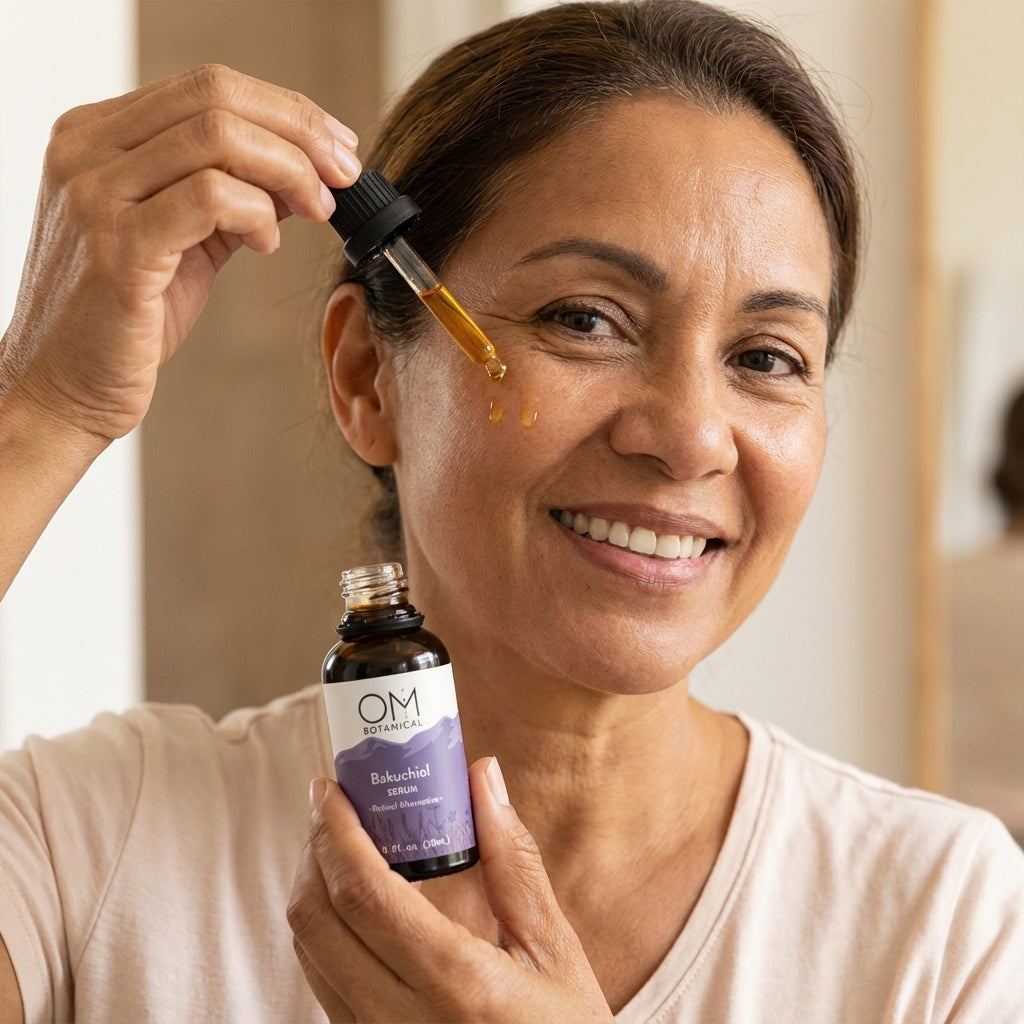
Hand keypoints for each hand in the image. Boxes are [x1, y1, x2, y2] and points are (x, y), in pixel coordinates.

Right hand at [0, 64, 359, 445]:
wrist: (63, 388)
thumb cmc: (124, 320)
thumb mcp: (180, 240)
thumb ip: (228, 197)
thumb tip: (304, 171)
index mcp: (97, 135)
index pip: (206, 86)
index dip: (286, 110)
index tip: (337, 146)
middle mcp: (86, 150)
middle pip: (216, 96)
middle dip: (300, 132)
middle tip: (345, 175)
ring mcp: (95, 194)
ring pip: (217, 136)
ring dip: (289, 171)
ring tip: (316, 211)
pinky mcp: (118, 246)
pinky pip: (209, 197)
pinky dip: (257, 214)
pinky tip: (267, 244)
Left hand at [288, 758, 614, 1022]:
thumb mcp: (554, 949)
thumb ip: (513, 860)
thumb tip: (484, 776)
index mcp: (455, 983)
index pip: (364, 894)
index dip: (335, 833)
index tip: (332, 788)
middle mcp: (399, 1021)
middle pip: (315, 921)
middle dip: (314, 851)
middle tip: (335, 807)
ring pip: (309, 954)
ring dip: (314, 888)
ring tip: (342, 844)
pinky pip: (323, 984)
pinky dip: (325, 931)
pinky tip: (353, 902)